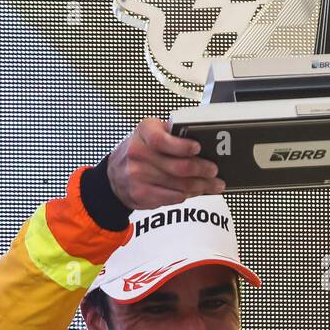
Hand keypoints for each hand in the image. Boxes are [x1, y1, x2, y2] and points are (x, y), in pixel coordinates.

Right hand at [106, 118, 224, 208]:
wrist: (115, 175)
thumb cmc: (141, 150)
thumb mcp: (152, 132)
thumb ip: (173, 133)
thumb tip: (205, 141)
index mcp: (144, 132)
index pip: (161, 139)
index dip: (182, 146)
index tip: (198, 148)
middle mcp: (137, 153)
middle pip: (178, 167)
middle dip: (203, 170)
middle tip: (214, 171)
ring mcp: (137, 175)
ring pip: (180, 185)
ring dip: (202, 186)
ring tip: (213, 185)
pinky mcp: (141, 194)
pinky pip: (174, 197)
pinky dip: (189, 195)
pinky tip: (196, 192)